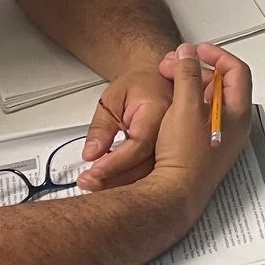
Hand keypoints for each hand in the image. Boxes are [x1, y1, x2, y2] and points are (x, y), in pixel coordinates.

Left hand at [77, 64, 172, 189]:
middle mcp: (172, 131)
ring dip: (121, 183)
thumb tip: (92, 153)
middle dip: (115, 179)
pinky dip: (130, 180)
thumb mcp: (112, 98)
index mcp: (159, 111)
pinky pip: (152, 172)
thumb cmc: (138, 85)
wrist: (156, 81)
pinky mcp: (171, 155)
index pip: (138, 144)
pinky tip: (113, 182)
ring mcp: (174, 145)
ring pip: (150, 174)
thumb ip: (102, 126)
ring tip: (96, 184)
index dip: (116, 162)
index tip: (94, 172)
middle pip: (146, 165)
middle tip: (89, 182)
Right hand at [148, 43, 253, 216]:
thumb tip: (188, 55)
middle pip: (223, 84)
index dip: (218, 55)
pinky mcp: (208, 146)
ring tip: (170, 83)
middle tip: (177, 65)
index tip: (199, 51)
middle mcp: (235, 125)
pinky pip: (202, 116)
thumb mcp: (185, 106)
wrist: (175, 192)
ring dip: (191, 86)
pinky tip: (172, 105)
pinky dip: (189, 103)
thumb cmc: (186, 158)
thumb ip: (187, 75)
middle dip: (198, 70)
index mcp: (238, 113)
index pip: (237, 71)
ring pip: (210, 100)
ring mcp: (222, 137)